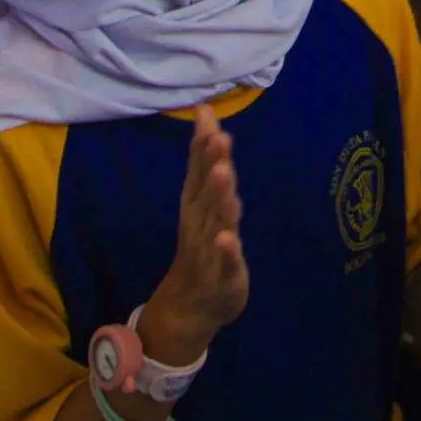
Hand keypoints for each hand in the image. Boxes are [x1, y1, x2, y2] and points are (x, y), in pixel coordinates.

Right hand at [139, 107, 249, 364]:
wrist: (193, 305)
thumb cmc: (205, 244)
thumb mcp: (205, 200)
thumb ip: (206, 160)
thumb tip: (207, 116)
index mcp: (196, 205)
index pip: (198, 169)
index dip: (202, 143)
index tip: (206, 115)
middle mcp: (200, 223)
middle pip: (206, 191)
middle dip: (211, 163)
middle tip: (217, 137)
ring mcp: (210, 250)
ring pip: (216, 221)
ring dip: (219, 198)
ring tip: (222, 173)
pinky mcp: (224, 276)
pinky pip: (226, 263)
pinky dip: (226, 251)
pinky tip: (227, 238)